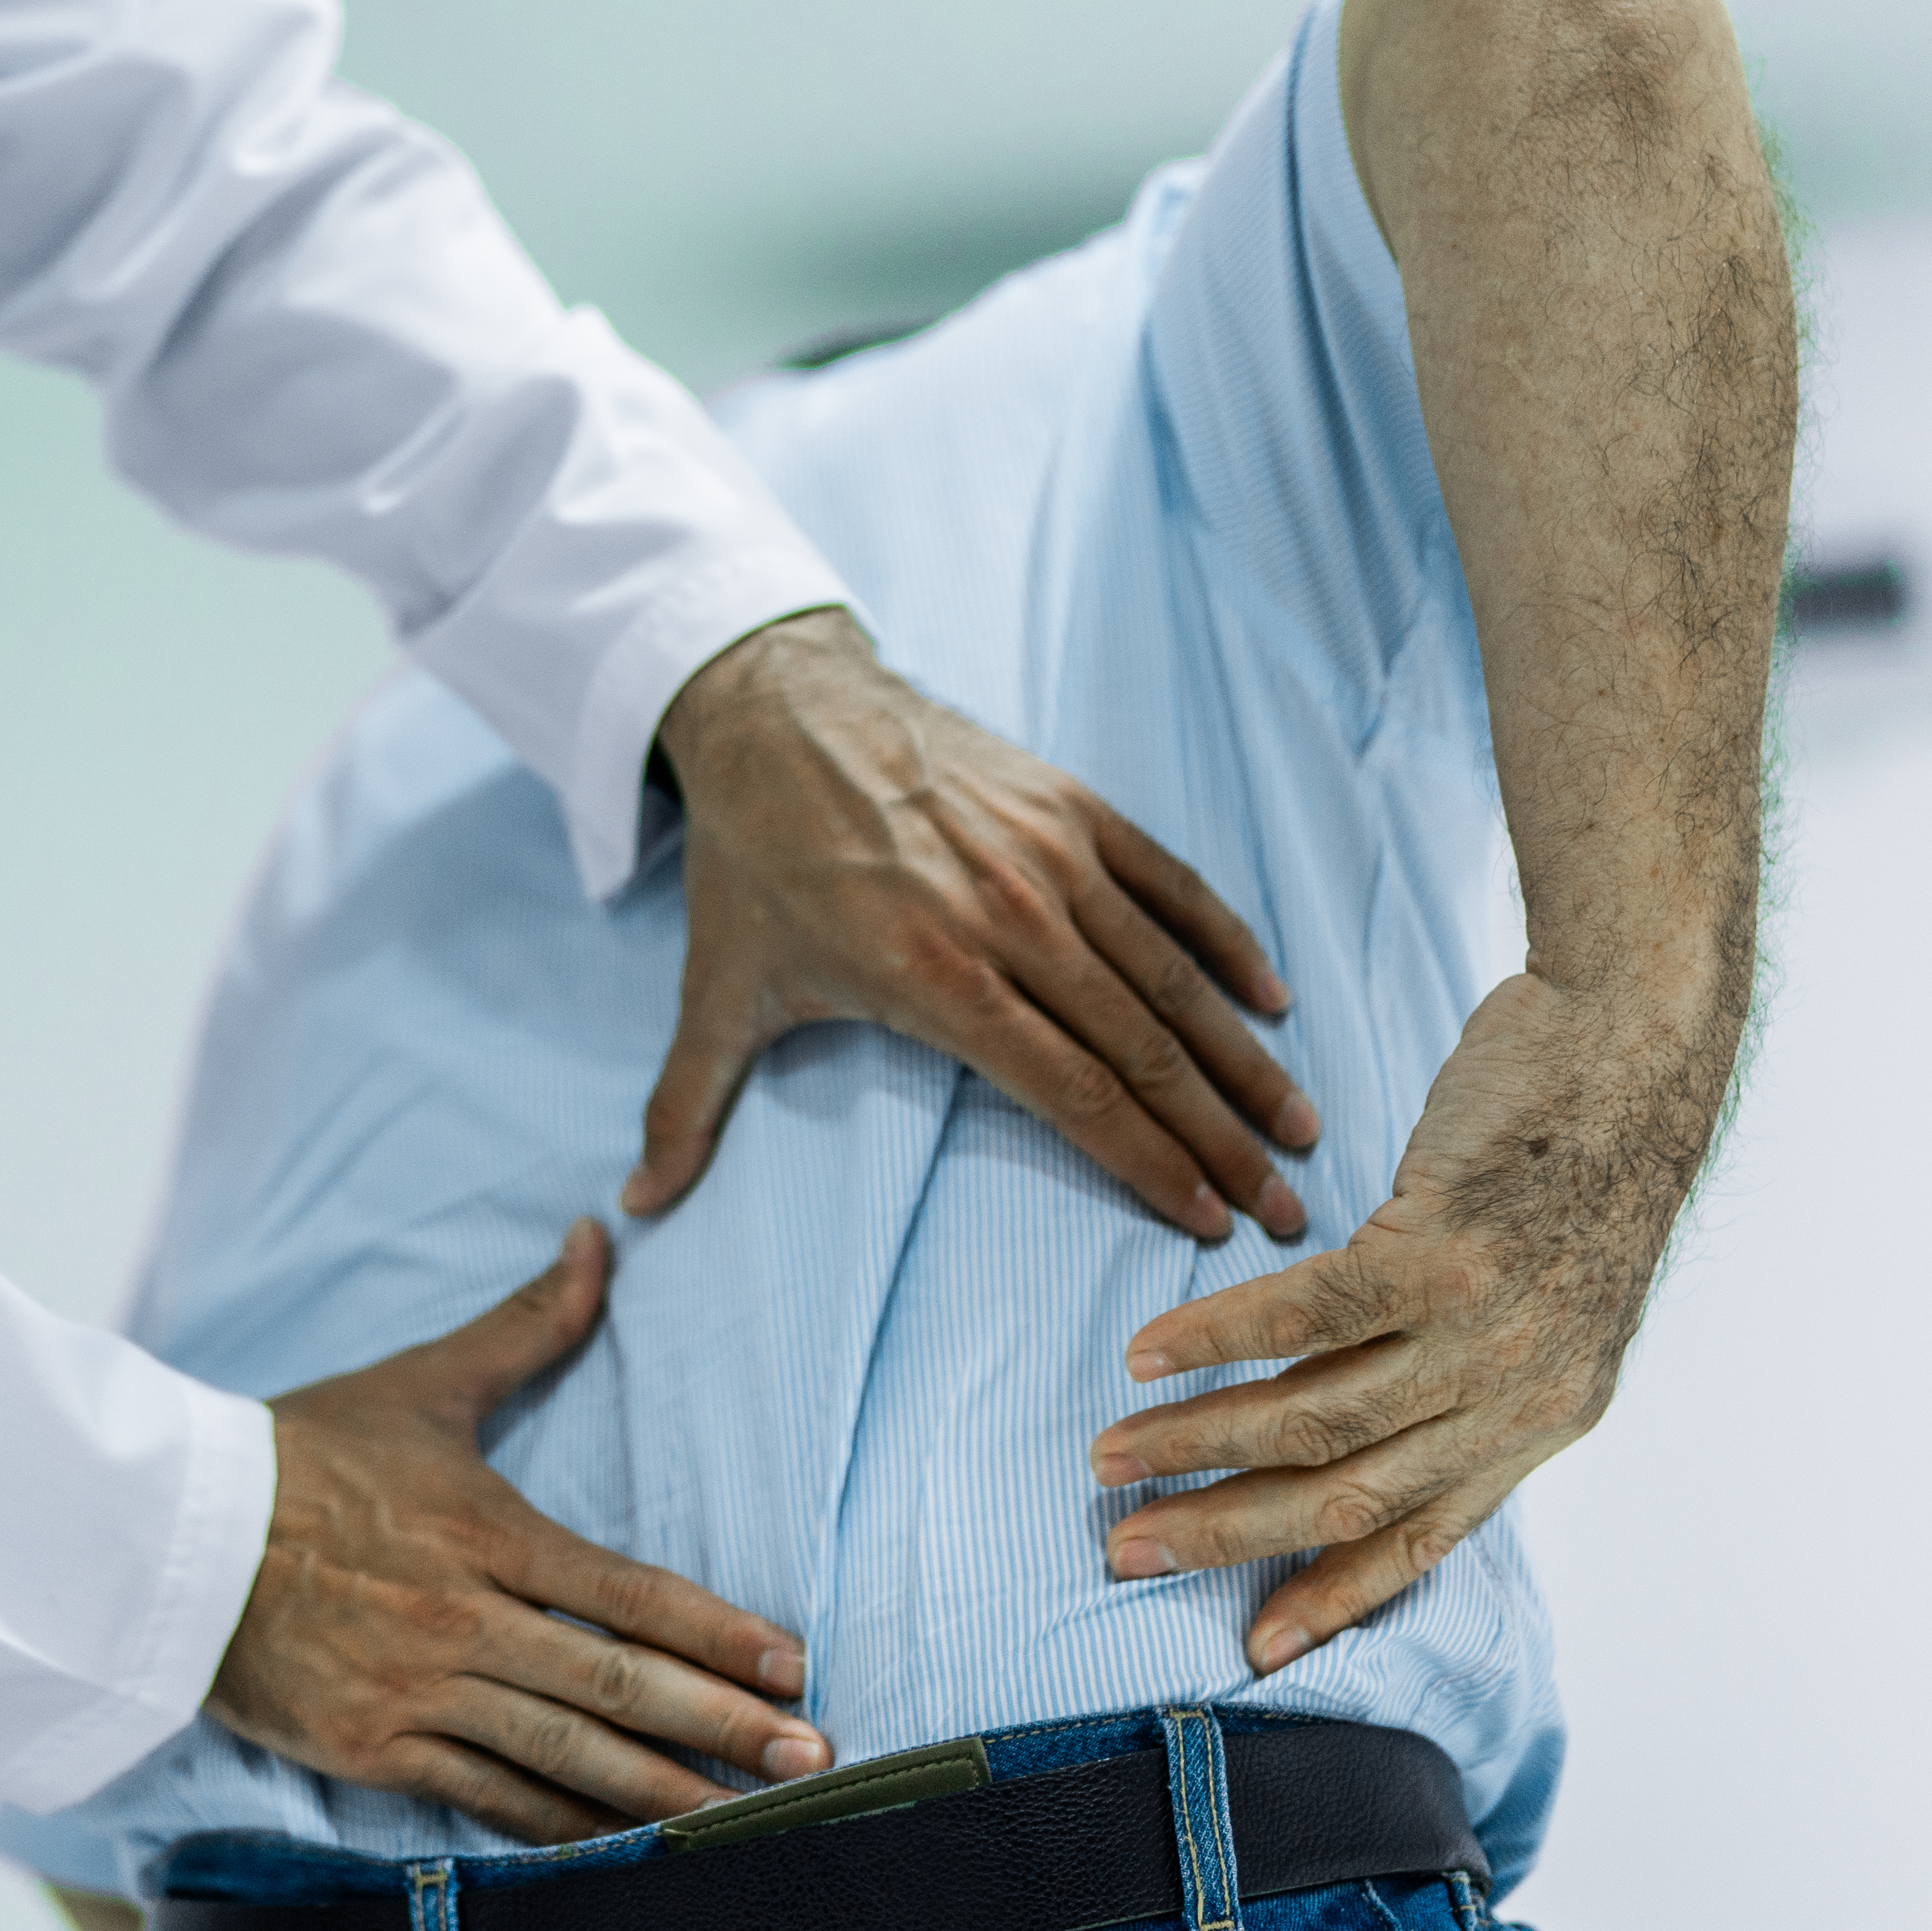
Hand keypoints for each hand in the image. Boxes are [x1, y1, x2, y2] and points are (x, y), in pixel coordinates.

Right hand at [205, 1221, 829, 1841]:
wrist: (170, 1537)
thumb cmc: (303, 1454)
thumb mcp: (420, 1383)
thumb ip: (524, 1323)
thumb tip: (598, 1235)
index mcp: (486, 1532)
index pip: (627, 1594)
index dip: (717, 1635)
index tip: (794, 1666)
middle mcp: (463, 1621)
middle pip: (616, 1688)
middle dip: (722, 1731)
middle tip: (810, 1763)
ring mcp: (419, 1695)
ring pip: (563, 1759)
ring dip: (661, 1799)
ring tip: (744, 1828)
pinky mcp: (374, 1749)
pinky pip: (486, 1802)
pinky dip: (560, 1832)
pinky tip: (623, 1853)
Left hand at [637, 610, 1317, 1243]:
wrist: (778, 707)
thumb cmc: (754, 861)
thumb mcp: (721, 989)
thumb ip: (689, 1105)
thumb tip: (632, 1207)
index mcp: (935, 978)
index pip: (1073, 1092)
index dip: (1148, 1164)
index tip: (1209, 1224)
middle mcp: (1010, 919)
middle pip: (1144, 1049)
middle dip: (1222, 1137)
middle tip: (1290, 1203)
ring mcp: (1051, 857)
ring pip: (1172, 976)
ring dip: (1244, 1057)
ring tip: (1299, 1124)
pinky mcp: (1073, 807)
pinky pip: (1170, 885)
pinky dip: (1225, 943)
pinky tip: (1272, 999)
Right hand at [1083, 965, 1731, 1670]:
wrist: (1635, 1043)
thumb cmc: (1573, 1155)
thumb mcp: (1533, 1296)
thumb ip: (1442, 1365)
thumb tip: (1321, 1407)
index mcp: (1542, 1418)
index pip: (1423, 1536)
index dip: (1334, 1595)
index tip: (1255, 1646)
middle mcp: (1519, 1393)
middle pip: (1346, 1492)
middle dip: (1227, 1533)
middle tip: (1127, 1551)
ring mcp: (1484, 1325)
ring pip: (1314, 1414)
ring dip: (1198, 1442)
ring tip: (1113, 1454)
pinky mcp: (1444, 1247)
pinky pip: (1304, 1314)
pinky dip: (1214, 1336)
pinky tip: (1148, 1351)